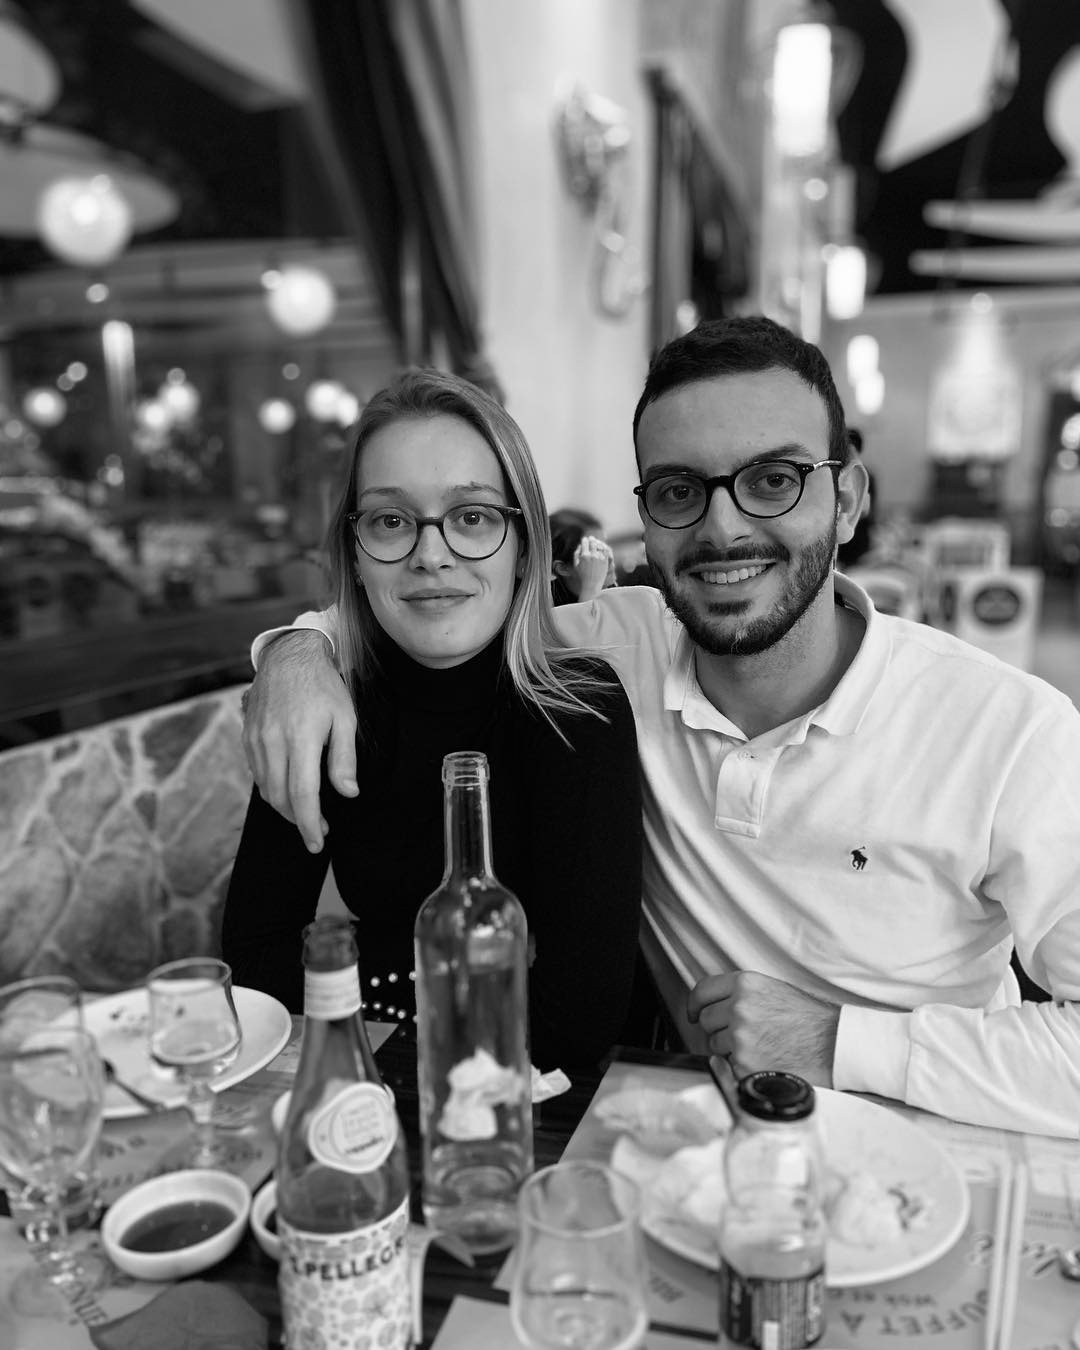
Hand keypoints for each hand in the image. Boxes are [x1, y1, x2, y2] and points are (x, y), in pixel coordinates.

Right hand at [241, 631, 357, 852]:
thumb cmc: (323, 687)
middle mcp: (273, 741)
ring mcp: (256, 739)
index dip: (309, 824)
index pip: (302, 794)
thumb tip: (348, 793)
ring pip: (266, 789)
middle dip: (299, 820)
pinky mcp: (246, 736)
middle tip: (318, 829)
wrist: (289, 656)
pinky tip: (288, 789)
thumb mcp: (345, 718)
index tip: (317, 843)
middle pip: (280, 798)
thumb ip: (345, 758)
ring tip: (306, 812)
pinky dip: (271, 789)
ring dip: (284, 807)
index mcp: (301, 738)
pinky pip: (257, 773)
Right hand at [571, 536, 615, 601]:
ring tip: (596, 541)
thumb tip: (579, 545)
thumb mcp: (576, 565)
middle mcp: (592, 555)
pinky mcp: (605, 560)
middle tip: (591, 538)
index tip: (584, 539)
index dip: (584, 540)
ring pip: (600, 545)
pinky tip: (602, 546)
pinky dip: (604, 547)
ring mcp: (600, 558)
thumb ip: (576, 554)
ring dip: (598, 542)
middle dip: (591, 539)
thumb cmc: (582, 576)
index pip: (585, 543)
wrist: (592, 584)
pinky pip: (605, 550)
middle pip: (593, 542)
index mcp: (584, 556)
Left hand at [686, 971, 839, 1086]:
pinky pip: (729, 1066)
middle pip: (705, 1020)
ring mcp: (740, 1037)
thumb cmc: (808, 1018)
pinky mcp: (744, 1064)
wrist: (834, 1044)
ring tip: (759, 1047)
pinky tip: (763, 1061)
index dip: (694, 1004)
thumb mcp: (772, 990)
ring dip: (729, 1049)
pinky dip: (741, 1067)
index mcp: (745, 984)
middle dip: (717, 1029)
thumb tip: (714, 1003)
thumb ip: (741, 993)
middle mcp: (739, 1007)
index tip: (693, 1012)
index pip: (702, 991)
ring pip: (714, 1045)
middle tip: (739, 1035)